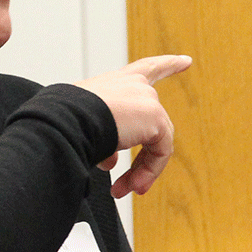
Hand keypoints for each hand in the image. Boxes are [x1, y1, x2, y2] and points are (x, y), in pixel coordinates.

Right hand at [72, 55, 190, 197]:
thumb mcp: (87, 127)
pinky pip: (160, 151)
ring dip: (141, 170)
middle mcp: (134, 86)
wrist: (65, 120)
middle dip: (144, 160)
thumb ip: (105, 140)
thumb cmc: (65, 121)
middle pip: (155, 121)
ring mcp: (146, 100)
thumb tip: (111, 160)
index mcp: (116, 82)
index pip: (146, 68)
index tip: (186, 61)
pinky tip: (133, 185)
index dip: (168, 64)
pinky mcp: (154, 117)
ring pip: (156, 141)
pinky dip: (149, 171)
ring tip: (124, 190)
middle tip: (128, 185)